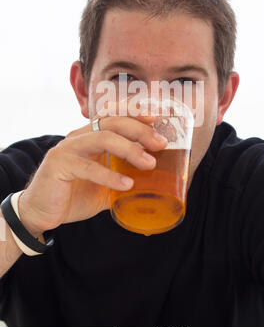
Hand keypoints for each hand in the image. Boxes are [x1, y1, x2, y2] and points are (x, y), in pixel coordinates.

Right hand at [18, 112, 167, 235]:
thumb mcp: (104, 187)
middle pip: (112, 122)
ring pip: (102, 138)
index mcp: (89, 137)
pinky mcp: (59, 165)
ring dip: (129, 149)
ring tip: (149, 163)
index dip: (133, 112)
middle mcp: (78, 137)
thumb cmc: (73, 196)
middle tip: (160, 143)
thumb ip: (124, 181)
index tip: (155, 117)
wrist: (40, 213)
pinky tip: (126, 184)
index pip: (112, 115)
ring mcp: (67, 149)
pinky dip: (110, 175)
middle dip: (139, 130)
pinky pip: (88, 166)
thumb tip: (153, 188)